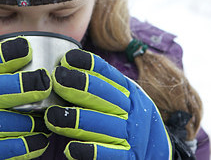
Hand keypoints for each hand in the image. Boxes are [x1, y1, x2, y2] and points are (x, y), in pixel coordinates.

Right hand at [0, 37, 50, 158]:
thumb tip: (25, 50)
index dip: (6, 54)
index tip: (27, 48)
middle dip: (24, 84)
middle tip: (45, 82)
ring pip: (6, 121)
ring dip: (32, 120)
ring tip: (47, 116)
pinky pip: (5, 148)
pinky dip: (27, 145)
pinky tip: (40, 139)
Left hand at [44, 49, 171, 158]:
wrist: (159, 154)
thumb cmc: (129, 122)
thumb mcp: (125, 99)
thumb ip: (102, 87)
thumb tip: (67, 68)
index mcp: (130, 93)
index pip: (109, 75)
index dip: (89, 65)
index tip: (68, 59)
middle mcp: (133, 111)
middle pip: (105, 95)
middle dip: (79, 85)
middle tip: (56, 80)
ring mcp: (132, 135)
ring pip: (101, 124)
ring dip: (74, 120)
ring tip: (51, 116)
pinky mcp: (128, 158)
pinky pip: (107, 154)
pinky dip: (88, 151)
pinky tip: (70, 148)